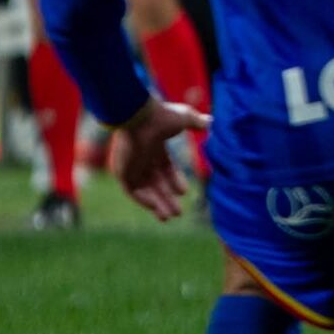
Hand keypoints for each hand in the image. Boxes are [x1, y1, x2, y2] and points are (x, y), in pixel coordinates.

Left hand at [110, 99, 212, 220]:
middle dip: (167, 198)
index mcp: (154, 146)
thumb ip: (197, 122)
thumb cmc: (162, 116)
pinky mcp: (122, 171)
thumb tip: (212, 122)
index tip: (184, 192)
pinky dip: (144, 200)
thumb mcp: (185, 118)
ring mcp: (131, 165)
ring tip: (171, 217)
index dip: (175, 181)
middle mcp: (142, 157)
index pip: (165, 168)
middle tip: (178, 213)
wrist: (139, 116)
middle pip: (156, 183)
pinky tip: (156, 208)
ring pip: (146, 190)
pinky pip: (132, 191)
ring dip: (158, 203)